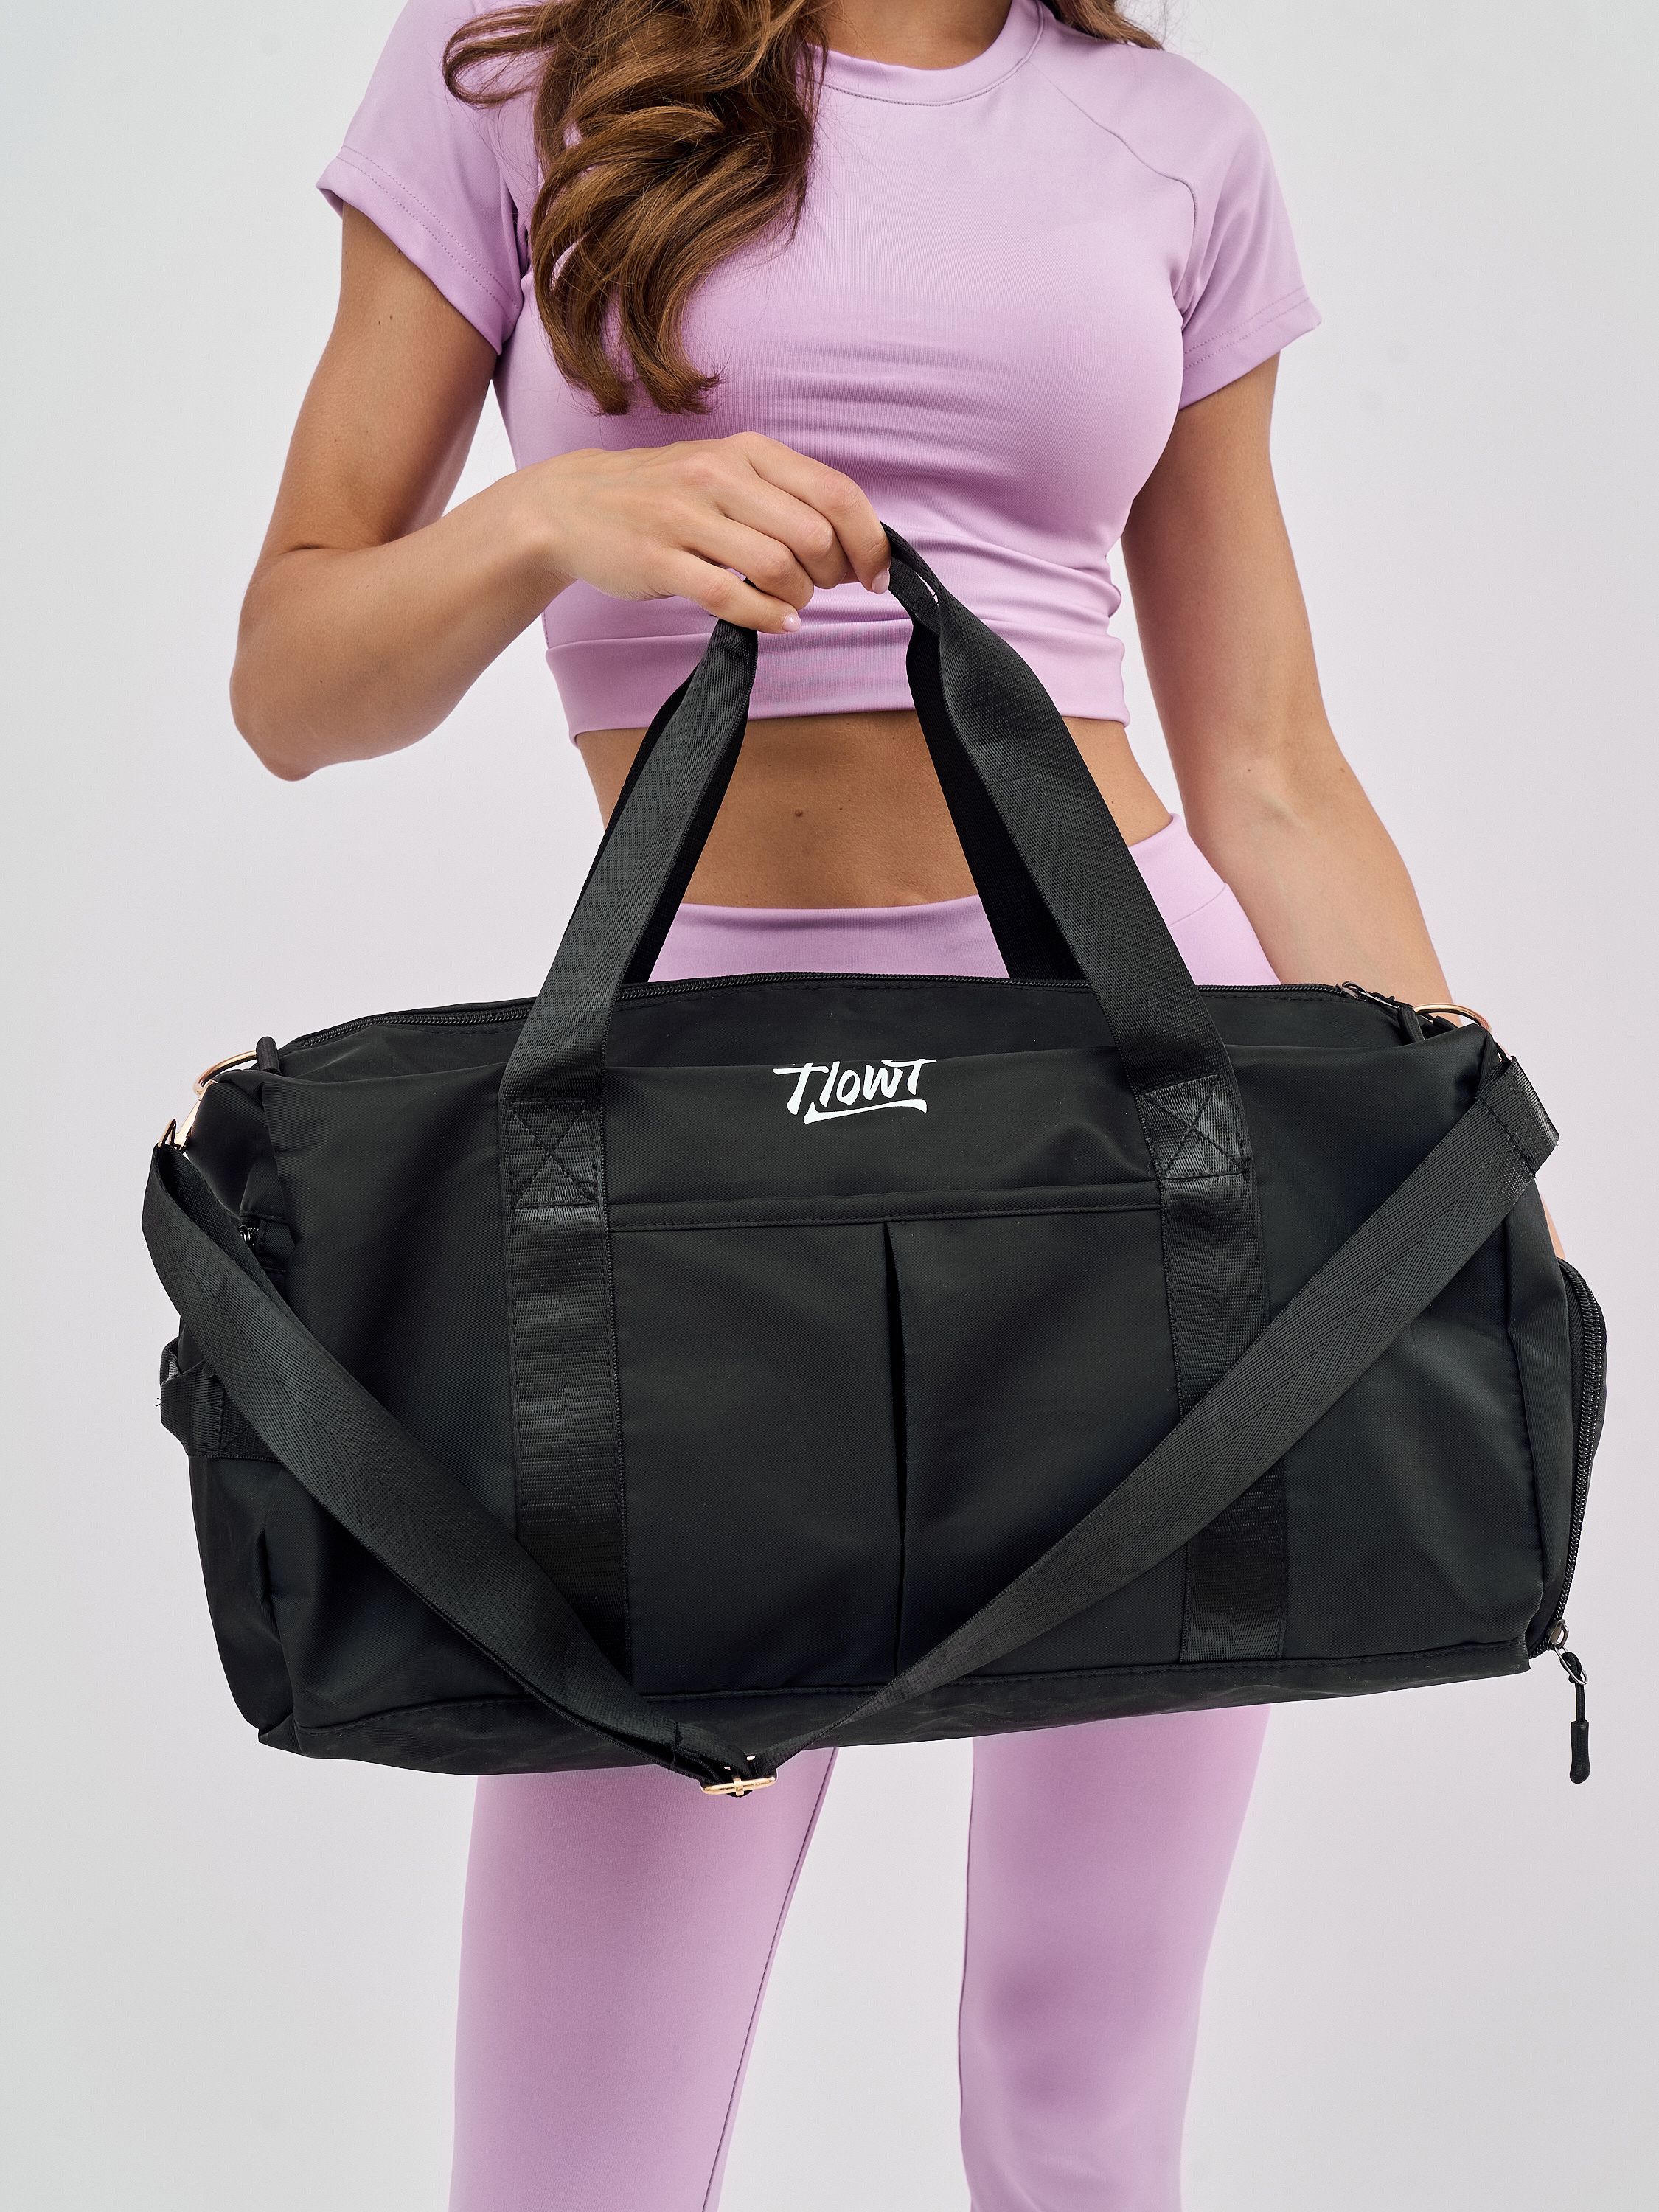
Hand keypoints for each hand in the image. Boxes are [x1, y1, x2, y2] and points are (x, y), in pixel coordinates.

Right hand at [524, 432, 890, 633]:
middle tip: (819, 586)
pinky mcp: (658, 559)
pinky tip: (778, 621)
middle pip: (813, 534)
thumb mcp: (726, 473)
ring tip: (788, 600)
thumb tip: (852, 541)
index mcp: (747, 451)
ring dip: (798, 596)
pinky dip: (766, 617)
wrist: (571, 505)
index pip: (836, 492)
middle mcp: (719, 474)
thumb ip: (783, 497)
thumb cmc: (663, 495)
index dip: (869, 540)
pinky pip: (729, 596)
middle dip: (832, 573)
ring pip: (776, 566)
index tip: (876, 575)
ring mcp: (685, 516)